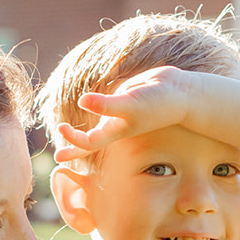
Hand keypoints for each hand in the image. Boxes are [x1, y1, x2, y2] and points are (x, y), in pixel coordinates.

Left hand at [53, 66, 189, 162]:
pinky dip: (98, 106)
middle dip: (74, 143)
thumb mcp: (130, 104)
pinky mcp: (126, 98)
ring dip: (85, 129)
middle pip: (90, 139)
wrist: (180, 92)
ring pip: (98, 123)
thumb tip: (83, 101)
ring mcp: (121, 112)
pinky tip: (92, 104)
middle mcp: (116, 124)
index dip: (72, 145)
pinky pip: (107, 106)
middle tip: (59, 147)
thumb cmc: (157, 102)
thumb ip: (106, 105)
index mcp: (115, 131)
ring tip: (69, 131)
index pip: (88, 143)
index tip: (59, 140)